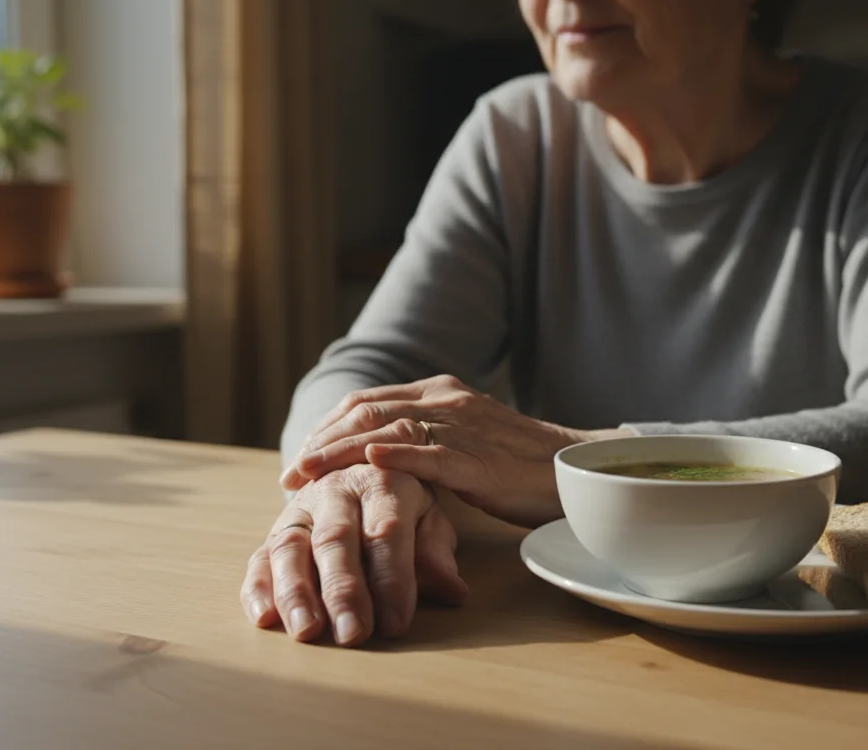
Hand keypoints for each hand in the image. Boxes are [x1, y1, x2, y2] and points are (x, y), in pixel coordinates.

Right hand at [241, 465, 466, 645]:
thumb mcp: (429, 517)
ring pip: (291, 548)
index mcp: (383, 482)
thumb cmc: (402, 504)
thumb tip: (453, 591)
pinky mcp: (275, 530)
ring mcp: (300, 509)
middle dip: (344, 590)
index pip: (386, 532)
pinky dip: (258, 589)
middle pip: (336, 540)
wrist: (358, 466)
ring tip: (307, 631)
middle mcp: (336, 490)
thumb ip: (436, 551)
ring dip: (296, 593)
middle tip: (353, 634)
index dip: (391, 579)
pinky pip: (259, 557)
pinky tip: (265, 619)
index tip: (396, 623)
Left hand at [283, 375, 632, 527]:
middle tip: (291, 472)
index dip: (327, 427)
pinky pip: (430, 454)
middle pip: (366, 411)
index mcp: (439, 393)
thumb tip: (379, 457)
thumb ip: (426, 439)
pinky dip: (395, 457)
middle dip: (321, 441)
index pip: (366, 402)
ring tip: (308, 474)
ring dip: (340, 453)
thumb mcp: (465, 442)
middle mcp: (445, 401)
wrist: (577, 471)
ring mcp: (463, 428)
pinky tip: (368, 464)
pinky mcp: (479, 461)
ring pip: (387, 431)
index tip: (300, 454)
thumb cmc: (520, 465)